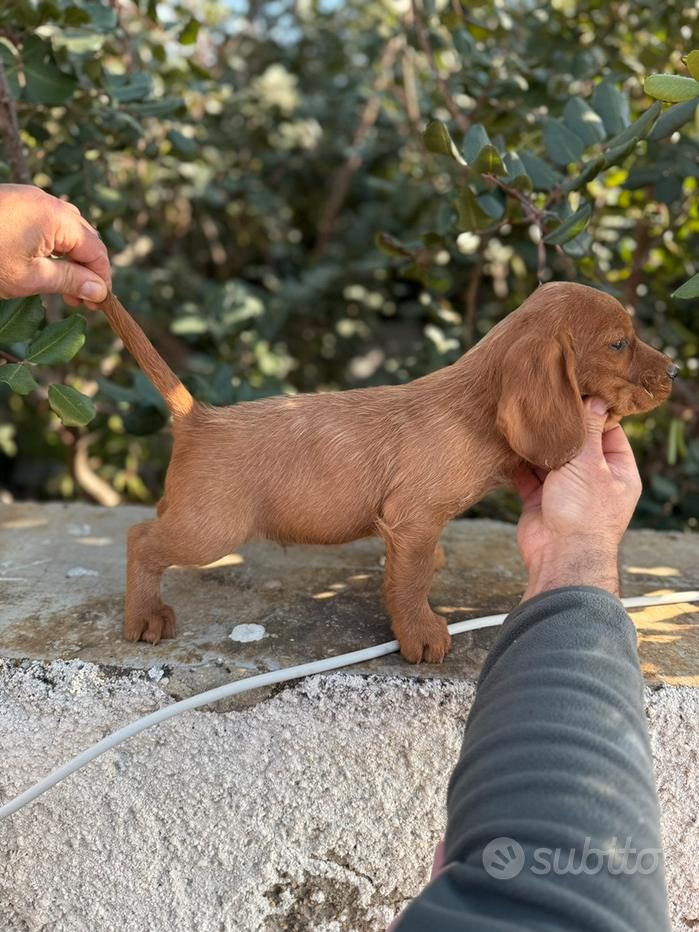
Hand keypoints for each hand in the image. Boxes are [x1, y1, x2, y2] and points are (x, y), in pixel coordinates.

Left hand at [0, 184, 110, 305]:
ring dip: (71, 259)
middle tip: (81, 301)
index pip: (95, 250)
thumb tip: (100, 291)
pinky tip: (45, 267)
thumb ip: (69, 282)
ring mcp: (28, 198)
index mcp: (55, 217)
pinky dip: (52, 246)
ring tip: (63, 288)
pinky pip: (46, 222)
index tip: (98, 306)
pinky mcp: (14, 201)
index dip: (101, 279)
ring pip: (66, 230)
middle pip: (84, 237)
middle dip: (87, 269)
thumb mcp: (29, 278)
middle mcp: (46, 201)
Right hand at [513, 397, 641, 598]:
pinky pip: (528, 477)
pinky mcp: (540, 501)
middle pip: (577, 445)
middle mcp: (593, 480)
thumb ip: (589, 430)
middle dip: (561, 428)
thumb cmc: (584, 512)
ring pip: (550, 460)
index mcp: (618, 472)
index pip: (609, 432)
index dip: (594, 412)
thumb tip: (596, 399)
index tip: (576, 391)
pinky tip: (509, 446)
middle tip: (544, 402)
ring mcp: (565, 491)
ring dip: (537, 446)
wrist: (560, 556)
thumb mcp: (590, 463)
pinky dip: (518, 464)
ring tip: (524, 421)